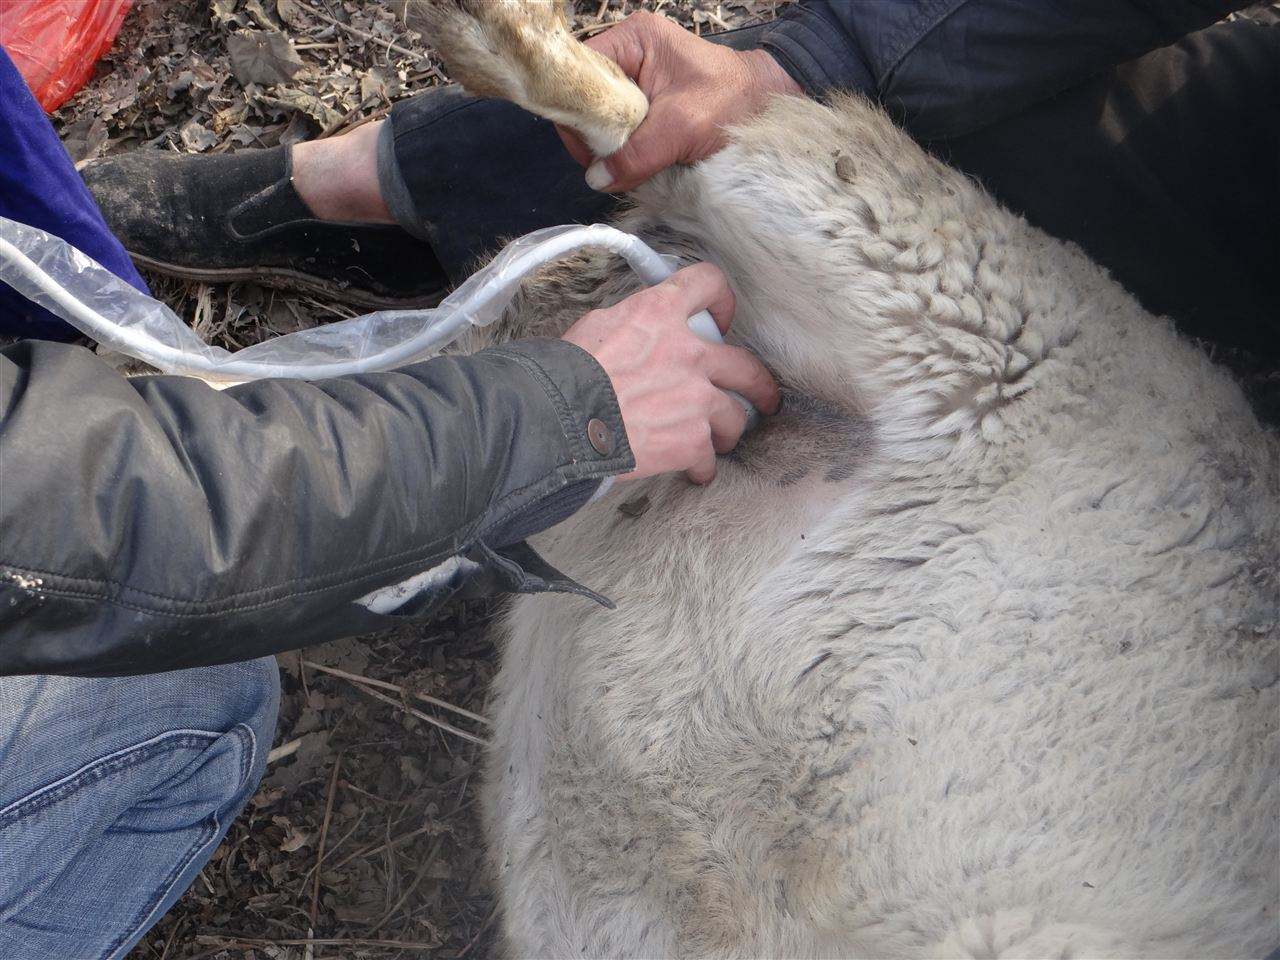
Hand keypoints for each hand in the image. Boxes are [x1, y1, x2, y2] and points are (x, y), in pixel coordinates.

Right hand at [558, 11, 801, 192]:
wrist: (768, 107)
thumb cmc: (732, 103)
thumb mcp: (681, 128)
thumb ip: (637, 154)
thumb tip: (598, 179)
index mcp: (634, 40)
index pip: (581, 73)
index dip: (578, 112)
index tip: (591, 149)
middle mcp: (630, 55)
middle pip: (589, 99)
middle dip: (597, 135)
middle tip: (613, 163)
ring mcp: (637, 80)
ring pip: (604, 119)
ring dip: (614, 147)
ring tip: (632, 164)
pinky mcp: (647, 104)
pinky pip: (622, 130)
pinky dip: (628, 150)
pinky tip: (641, 161)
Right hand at [562, 263, 779, 483]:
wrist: (558, 421)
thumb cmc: (564, 376)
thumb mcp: (595, 328)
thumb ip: (631, 326)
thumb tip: (637, 332)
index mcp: (659, 314)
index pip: (707, 284)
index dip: (720, 298)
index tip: (722, 316)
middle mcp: (688, 353)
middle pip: (745, 365)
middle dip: (759, 385)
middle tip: (762, 395)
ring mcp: (695, 398)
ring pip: (735, 416)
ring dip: (727, 430)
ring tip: (718, 441)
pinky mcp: (691, 440)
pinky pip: (708, 457)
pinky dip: (700, 467)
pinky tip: (692, 471)